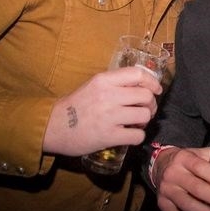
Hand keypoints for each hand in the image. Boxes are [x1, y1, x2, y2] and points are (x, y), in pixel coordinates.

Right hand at [43, 66, 162, 155]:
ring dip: (145, 121)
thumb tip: (143, 85)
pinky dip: (138, 137)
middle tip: (145, 110)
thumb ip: (116, 83)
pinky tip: (130, 135)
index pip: (138, 74)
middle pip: (146, 95)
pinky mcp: (108, 136)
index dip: (152, 82)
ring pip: (144, 115)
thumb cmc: (76, 105)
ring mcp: (109, 116)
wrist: (53, 126)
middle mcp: (108, 95)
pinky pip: (137, 136)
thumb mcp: (94, 85)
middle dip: (151, 104)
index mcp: (104, 80)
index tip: (156, 90)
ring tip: (137, 123)